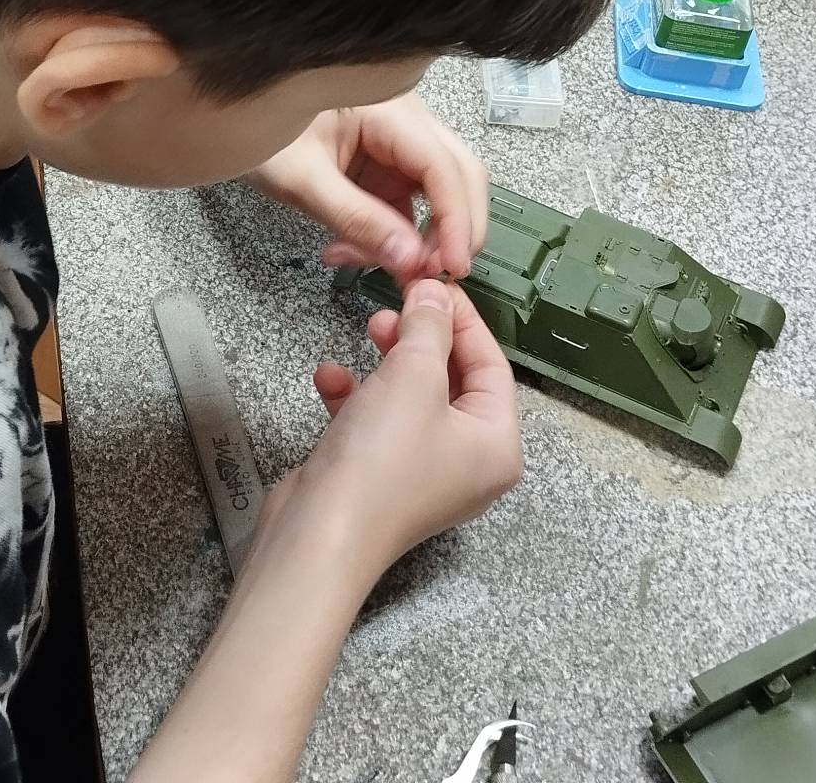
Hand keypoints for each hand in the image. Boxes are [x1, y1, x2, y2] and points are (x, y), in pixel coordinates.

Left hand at [244, 96, 488, 284]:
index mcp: (389, 110)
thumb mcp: (303, 181)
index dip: (457, 220)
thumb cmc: (259, 132)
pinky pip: (405, 204)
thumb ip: (357, 219)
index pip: (444, 167)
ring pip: (437, 195)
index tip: (452, 267)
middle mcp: (406, 121)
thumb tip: (409, 259)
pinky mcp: (384, 164)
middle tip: (428, 278)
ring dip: (415, 238)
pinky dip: (389, 234)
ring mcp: (398, 143)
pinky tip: (348, 249)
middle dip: (451, 231)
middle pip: (458, 176)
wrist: (229, 116)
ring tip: (360, 260)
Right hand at [257, 279, 520, 574]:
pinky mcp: (380, 478)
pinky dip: (356, 396)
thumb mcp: (413, 375)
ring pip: (412, 397)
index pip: (491, 365)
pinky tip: (329, 377)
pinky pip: (377, 423)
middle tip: (393, 305)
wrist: (319, 534)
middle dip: (421, 337)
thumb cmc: (382, 457)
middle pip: (453, 379)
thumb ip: (429, 326)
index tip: (434, 282)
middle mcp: (468, 463)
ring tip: (366, 328)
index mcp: (497, 445)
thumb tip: (436, 292)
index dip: (462, 318)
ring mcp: (423, 474)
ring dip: (388, 359)